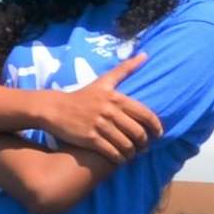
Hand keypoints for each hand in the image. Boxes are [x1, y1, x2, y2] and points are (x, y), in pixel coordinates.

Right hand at [36, 50, 163, 160]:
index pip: (145, 114)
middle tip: (144, 147)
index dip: (156, 127)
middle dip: (144, 143)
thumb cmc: (83, 96)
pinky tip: (120, 159)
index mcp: (116, 98)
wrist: (56, 108)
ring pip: (126, 145)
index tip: (158, 135)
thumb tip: (145, 55)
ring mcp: (100, 125)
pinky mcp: (90, 139)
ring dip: (132, 153)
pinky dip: (120, 158)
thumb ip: (125, 69)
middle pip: (137, 133)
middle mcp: (110, 111)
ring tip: (132, 154)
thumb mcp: (104, 81)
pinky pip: (112, 153)